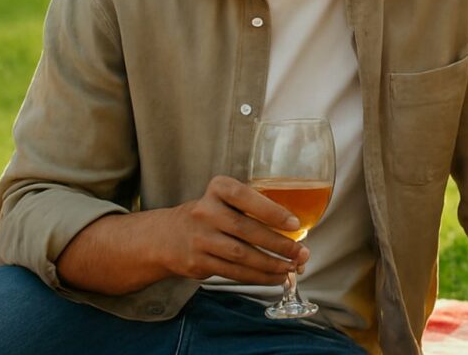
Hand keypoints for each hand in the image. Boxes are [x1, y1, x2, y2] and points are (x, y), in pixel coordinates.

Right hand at [155, 175, 309, 284]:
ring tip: (291, 267)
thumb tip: (295, 228)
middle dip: (278, 244)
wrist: (167, 236)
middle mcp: (205, 212)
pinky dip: (257, 277)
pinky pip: (233, 272)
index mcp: (218, 189)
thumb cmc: (211, 214)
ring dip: (270, 264)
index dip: (271, 211)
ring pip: (241, 255)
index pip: (244, 197)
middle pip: (246, 230)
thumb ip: (254, 206)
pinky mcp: (197, 262)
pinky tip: (274, 277)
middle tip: (300, 252)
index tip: (294, 223)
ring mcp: (200, 239)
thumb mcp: (226, 198)